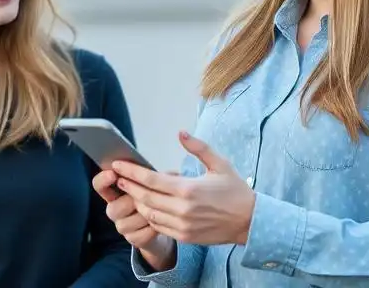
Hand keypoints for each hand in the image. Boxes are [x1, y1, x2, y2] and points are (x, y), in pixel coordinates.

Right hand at [91, 168, 175, 270]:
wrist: (165, 221)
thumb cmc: (156, 195)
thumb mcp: (151, 182)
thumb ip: (145, 176)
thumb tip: (151, 170)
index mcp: (115, 191)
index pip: (99, 185)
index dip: (102, 180)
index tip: (113, 173)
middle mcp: (114, 209)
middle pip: (111, 209)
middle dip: (130, 203)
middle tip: (146, 197)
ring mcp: (122, 226)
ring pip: (126, 224)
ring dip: (144, 216)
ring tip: (158, 210)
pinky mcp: (133, 239)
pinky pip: (139, 236)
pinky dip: (151, 229)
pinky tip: (160, 223)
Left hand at [112, 131, 255, 245]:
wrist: (250, 221)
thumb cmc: (235, 190)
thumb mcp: (219, 164)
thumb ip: (198, 147)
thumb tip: (180, 133)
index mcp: (188, 189)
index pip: (151, 179)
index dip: (131, 172)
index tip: (118, 165)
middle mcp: (182, 209)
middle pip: (145, 197)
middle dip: (129, 186)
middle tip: (118, 177)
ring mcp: (182, 225)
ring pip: (149, 213)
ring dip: (138, 202)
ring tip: (131, 191)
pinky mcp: (184, 236)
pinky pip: (159, 226)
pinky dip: (149, 216)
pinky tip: (147, 206)